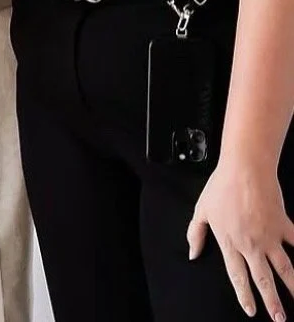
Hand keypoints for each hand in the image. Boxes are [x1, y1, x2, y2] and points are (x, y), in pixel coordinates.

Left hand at [188, 160, 293, 318]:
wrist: (245, 168)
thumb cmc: (222, 186)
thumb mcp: (202, 210)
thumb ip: (196, 233)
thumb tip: (192, 252)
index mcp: (230, 242)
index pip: (238, 277)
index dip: (244, 296)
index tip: (250, 310)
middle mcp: (251, 245)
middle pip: (263, 280)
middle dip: (272, 302)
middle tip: (279, 318)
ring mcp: (269, 237)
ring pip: (284, 269)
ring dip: (292, 288)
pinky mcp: (282, 225)